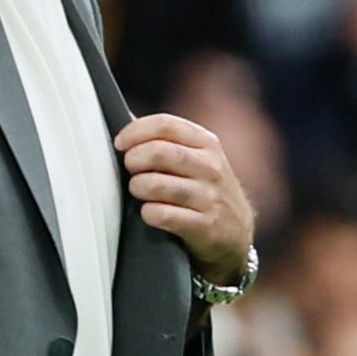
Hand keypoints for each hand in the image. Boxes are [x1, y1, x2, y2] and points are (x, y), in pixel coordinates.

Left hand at [114, 114, 255, 280]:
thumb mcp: (198, 158)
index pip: (165, 124)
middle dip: (133, 160)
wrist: (235, 233)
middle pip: (158, 152)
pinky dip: (148, 213)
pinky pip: (163, 215)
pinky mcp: (205, 226)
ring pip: (157, 184)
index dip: (135, 131)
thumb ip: (168, 140)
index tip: (120, 143)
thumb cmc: (206, 190)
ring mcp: (209, 197)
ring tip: (138, 190)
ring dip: (138, 187)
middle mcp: (211, 167)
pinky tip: (150, 212)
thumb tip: (128, 122)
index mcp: (207, 143)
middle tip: (130, 169)